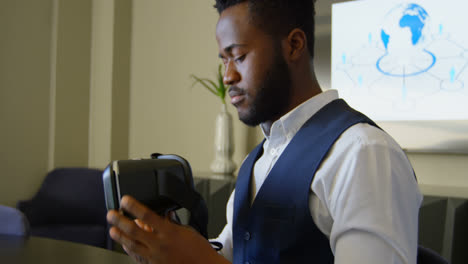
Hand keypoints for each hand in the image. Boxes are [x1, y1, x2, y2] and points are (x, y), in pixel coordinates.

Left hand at [107, 195, 229, 263]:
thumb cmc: (198, 249)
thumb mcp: (186, 230)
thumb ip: (172, 223)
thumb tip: (163, 215)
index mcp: (168, 232)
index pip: (146, 215)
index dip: (133, 207)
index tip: (125, 200)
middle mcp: (159, 244)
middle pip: (133, 230)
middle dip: (119, 221)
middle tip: (111, 214)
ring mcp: (154, 256)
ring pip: (131, 245)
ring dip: (120, 237)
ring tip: (112, 230)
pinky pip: (137, 256)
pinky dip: (129, 249)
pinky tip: (124, 245)